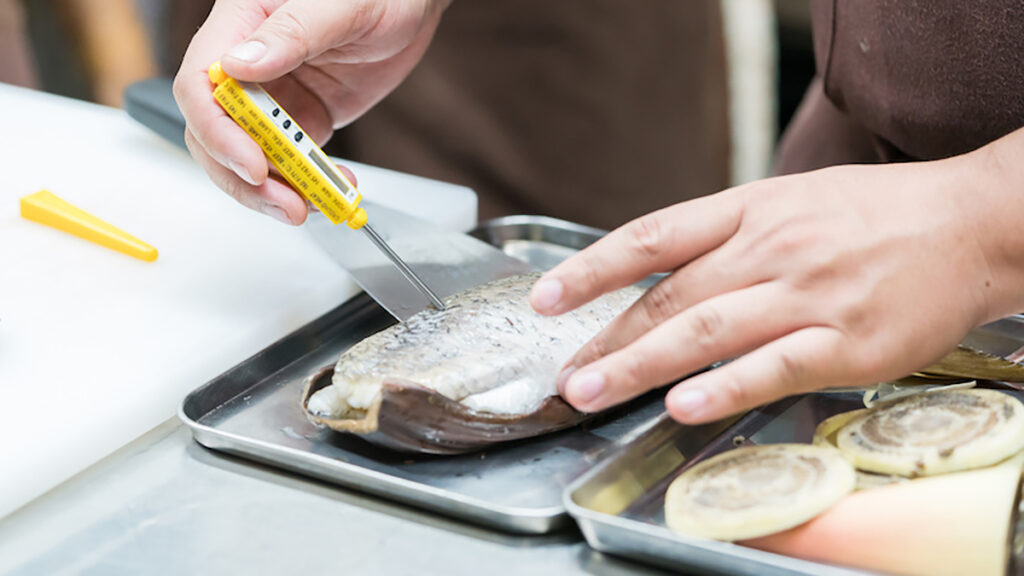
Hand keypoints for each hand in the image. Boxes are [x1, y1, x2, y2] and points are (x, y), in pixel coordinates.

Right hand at [173, 0, 448, 223]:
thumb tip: (240, 64)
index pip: (201, 85)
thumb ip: (292, 31)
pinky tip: (333, 190)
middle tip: (286, 203)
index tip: (253, 164)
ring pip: (247, 155)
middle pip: (214, 132)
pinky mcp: (301, 119)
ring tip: (311, 207)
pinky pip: (289, 162)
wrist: (411, 5)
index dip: (218, 132)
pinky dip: (306, 185)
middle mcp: (246, 64)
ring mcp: (272, 96)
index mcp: (240, 23)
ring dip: (273, 191)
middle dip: (243, 176)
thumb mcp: (341, 3)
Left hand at [530, 155, 1011, 423]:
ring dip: (640, 364)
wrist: (970, 223)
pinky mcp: (846, 341)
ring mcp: (806, 295)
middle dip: (607, 338)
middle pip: (668, 295)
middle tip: (564, 373)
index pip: (651, 238)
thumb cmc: (874, 216)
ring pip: (706, 330)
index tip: (545, 299)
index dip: (590, 269)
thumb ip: (725, 236)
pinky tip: (682, 405)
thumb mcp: (789, 202)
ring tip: (593, 391)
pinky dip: (724, 386)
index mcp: (749, 210)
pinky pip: (773, 364)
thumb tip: (659, 274)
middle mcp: (769, 249)